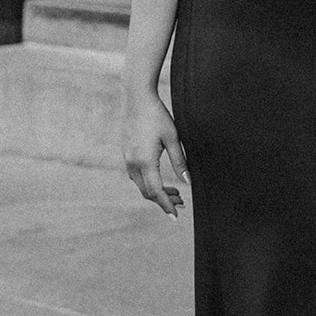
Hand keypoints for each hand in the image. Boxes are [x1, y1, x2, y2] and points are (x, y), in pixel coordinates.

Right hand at [123, 94, 188, 218]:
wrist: (137, 99)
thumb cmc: (158, 116)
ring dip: (157, 192)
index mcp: (145, 162)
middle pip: (148, 192)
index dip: (166, 205)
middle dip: (164, 201)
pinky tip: (160, 180)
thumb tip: (188, 182)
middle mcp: (133, 164)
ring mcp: (128, 159)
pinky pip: (137, 177)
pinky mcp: (127, 154)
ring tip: (176, 193)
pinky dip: (149, 183)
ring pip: (141, 185)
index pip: (156, 192)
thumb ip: (180, 161)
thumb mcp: (173, 138)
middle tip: (181, 204)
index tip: (176, 216)